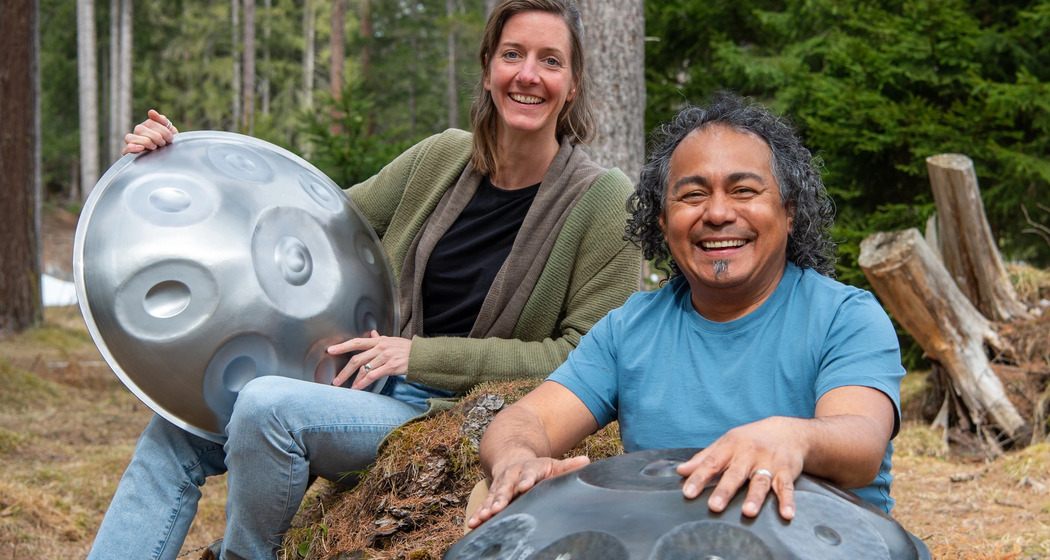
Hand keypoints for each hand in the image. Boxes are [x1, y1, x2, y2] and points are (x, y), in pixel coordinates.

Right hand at [122, 109, 178, 154]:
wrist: (171, 156)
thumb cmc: (169, 142)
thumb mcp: (170, 131)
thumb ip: (162, 120)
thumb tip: (151, 112)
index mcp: (147, 125)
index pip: (151, 122)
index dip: (162, 130)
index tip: (170, 138)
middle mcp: (138, 132)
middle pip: (140, 129)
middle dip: (156, 137)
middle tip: (163, 143)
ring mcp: (133, 142)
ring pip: (131, 137)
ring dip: (145, 142)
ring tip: (155, 147)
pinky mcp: (130, 153)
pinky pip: (126, 149)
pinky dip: (132, 148)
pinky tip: (141, 148)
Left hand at [327, 330, 410, 388]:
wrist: (422, 355)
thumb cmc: (407, 349)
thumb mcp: (392, 340)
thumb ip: (380, 338)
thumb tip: (371, 332)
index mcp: (378, 340)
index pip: (357, 342)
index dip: (342, 346)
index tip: (330, 350)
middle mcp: (380, 347)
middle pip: (357, 358)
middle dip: (345, 371)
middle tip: (336, 380)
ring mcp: (385, 357)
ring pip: (364, 368)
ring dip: (354, 380)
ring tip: (348, 387)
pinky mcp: (391, 366)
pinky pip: (374, 375)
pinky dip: (364, 383)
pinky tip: (358, 388)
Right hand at [466, 455, 589, 528]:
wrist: (512, 460)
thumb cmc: (538, 468)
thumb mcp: (553, 465)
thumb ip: (568, 466)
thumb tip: (587, 461)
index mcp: (528, 468)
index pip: (528, 474)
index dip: (526, 480)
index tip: (524, 486)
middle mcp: (511, 476)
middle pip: (506, 486)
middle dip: (501, 498)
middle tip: (497, 508)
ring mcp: (500, 486)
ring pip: (492, 497)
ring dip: (486, 507)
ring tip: (482, 518)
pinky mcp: (492, 495)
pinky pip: (484, 504)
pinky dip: (478, 513)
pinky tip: (473, 523)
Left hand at [676, 416, 804, 519]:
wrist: (788, 432)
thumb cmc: (751, 439)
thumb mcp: (726, 443)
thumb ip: (704, 458)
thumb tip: (681, 471)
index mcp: (731, 446)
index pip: (712, 463)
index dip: (699, 478)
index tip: (688, 492)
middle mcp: (749, 454)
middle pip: (735, 474)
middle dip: (724, 490)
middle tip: (714, 507)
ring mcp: (769, 463)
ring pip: (760, 481)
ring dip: (755, 497)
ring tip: (748, 512)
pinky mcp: (786, 471)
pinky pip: (787, 487)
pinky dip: (788, 501)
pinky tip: (787, 514)